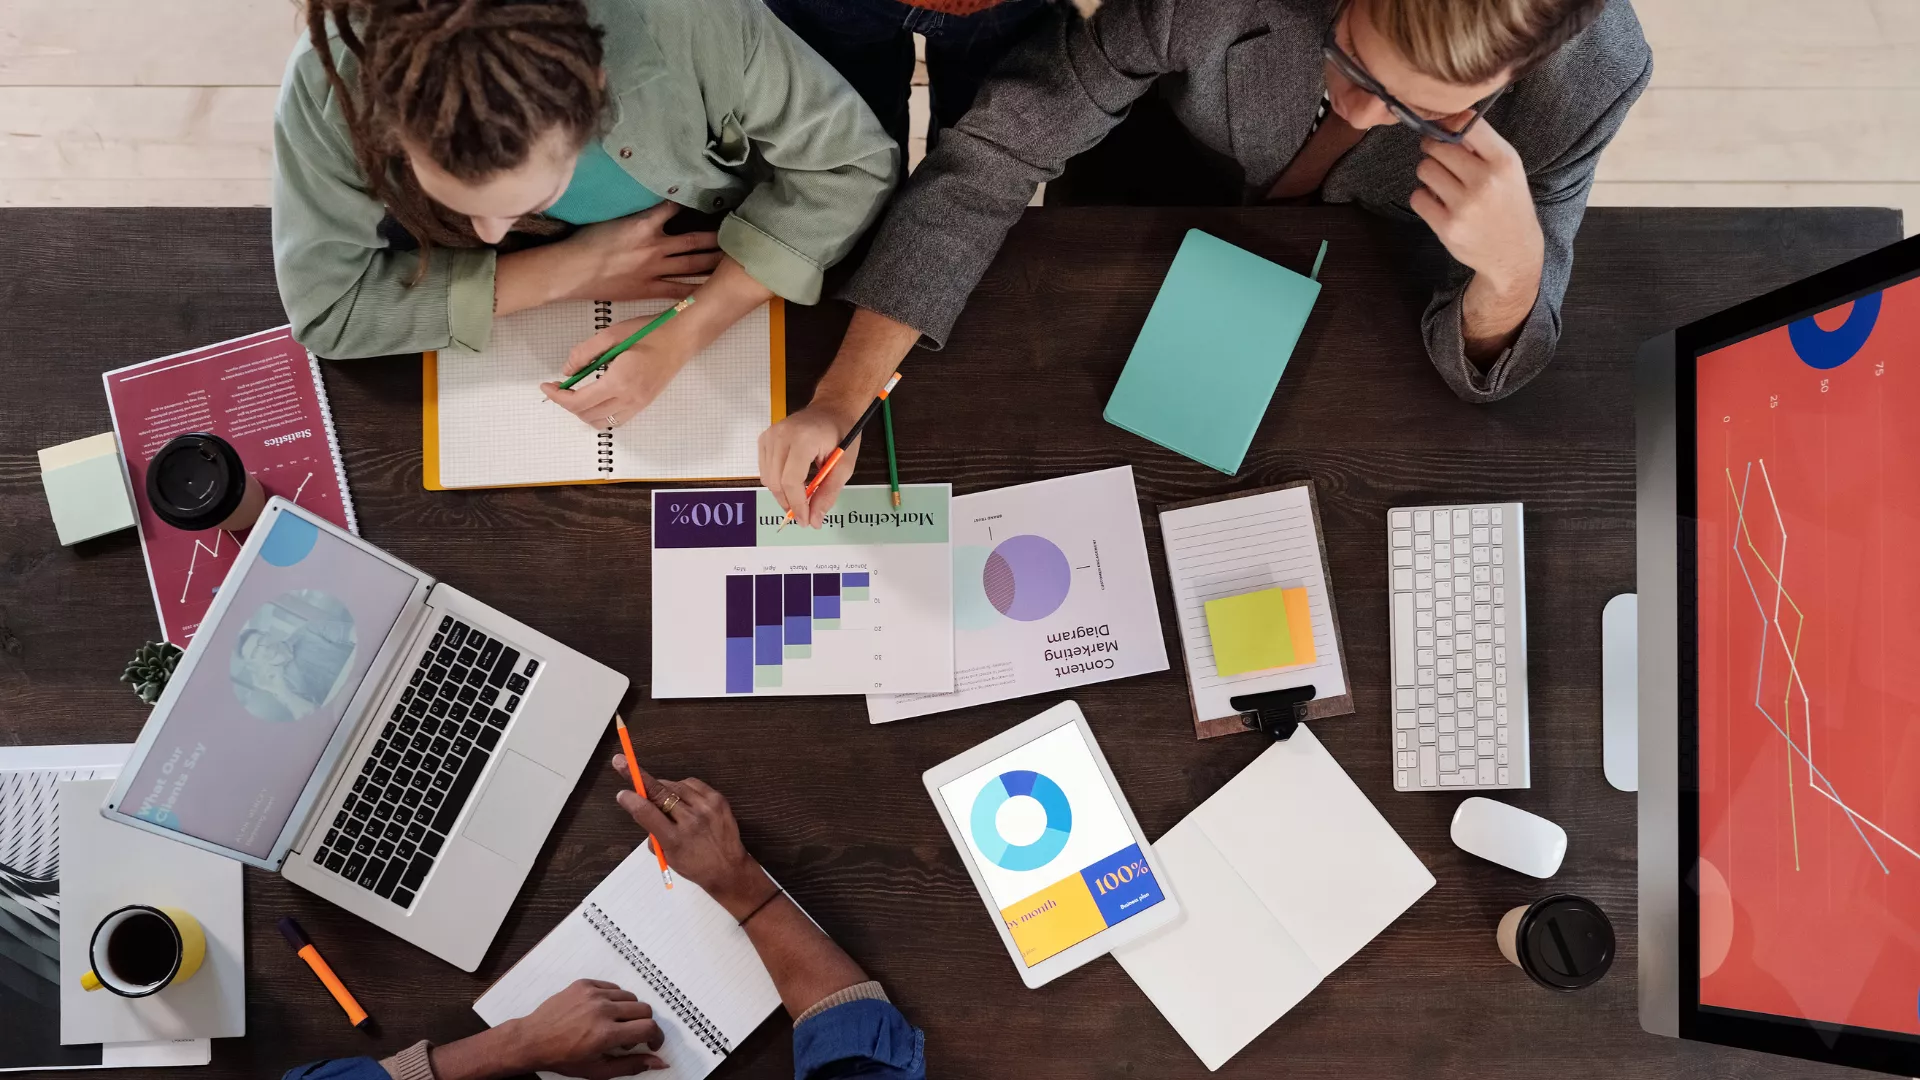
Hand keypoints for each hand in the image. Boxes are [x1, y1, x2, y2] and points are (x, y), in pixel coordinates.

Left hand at [501, 979, 666, 1077]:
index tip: (652, 1042)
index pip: (648, 1028)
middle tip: (629, 1037)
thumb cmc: (562, 1058)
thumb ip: (632, 1065)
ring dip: (628, 1012)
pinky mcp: (585, 985)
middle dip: (643, 1025)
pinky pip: (613, 987)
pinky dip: (613, 1000)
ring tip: (613, 1024)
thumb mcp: (598, 1070)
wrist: (533, 1040)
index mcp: (606, 1034)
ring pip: (630, 997)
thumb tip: (658, 1062)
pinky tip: (601, 1012)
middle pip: (644, 1009)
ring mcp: (593, 995)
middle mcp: (602, 1011)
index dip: (656, 1037)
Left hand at [541, 317, 691, 428]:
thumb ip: (585, 352)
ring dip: (583, 412)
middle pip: (586, 415)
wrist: (681, 338)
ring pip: (601, 423)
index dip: (557, 397)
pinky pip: (616, 421)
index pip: (578, 401)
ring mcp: (638, 404)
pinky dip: (600, 415)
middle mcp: (628, 399)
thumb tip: (568, 371)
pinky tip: (596, 398)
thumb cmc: (649, 332)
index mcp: (619, 381)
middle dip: (567, 404)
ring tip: (577, 394)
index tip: (547, 386)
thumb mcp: (611, 334)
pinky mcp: (644, 404)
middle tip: (560, 387)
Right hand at [560, 202, 720, 302]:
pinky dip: (696, 289)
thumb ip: (636, 211)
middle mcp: (655, 246)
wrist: (570, 271)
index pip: (677, 207)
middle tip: (738, 233)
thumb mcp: (612, 216)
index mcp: (644, 223)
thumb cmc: (585, 241)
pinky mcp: (648, 289)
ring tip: (733, 259)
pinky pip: (679, 290)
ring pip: (693, 264)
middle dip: (717, 236)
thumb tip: (653, 203)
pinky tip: (712, 289)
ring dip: (714, 261)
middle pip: (695, 239)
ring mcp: (654, 269)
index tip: (713, 199)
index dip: (695, 203)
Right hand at [612, 756, 773, 917]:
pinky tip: (680, 796)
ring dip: (662, 787)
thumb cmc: (695, 865)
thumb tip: (642, 809)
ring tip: (661, 797)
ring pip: (674, 786)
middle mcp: (691, 821)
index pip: (646, 813)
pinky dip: (682, 787)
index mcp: (675, 839)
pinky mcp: (718, 799)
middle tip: (622, 762)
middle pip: (659, 792)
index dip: (631, 800)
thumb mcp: (668, 857)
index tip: (622, 792)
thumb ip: (654, 834)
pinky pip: (692, 783)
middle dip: (638, 776)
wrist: (729, 868)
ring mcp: (706, 808)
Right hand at [758, 404, 860, 527]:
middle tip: (805, 515)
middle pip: (776, 482)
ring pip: (767, 478)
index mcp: (803, 439)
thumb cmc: (842, 433)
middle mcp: (781, 435)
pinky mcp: (764, 438)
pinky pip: (765, 470)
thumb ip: (828, 493)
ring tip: (801, 497)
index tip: (806, 521)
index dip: (797, 504)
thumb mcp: (844, 466)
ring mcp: (769, 435)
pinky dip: (776, 482)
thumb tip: (815, 520)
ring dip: (783, 494)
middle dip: (789, 503)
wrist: (832, 408)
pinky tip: (792, 482)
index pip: (791, 480)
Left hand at [1409, 120, 1543, 300]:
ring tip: (1444, 184)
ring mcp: (1464, 205)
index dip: (1449, 123)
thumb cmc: (1508, 204)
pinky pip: (1417, 197)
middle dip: (1434, 150)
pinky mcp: (1447, 226)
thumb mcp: (1509, 169)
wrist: (1513, 252)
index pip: (1468, 124)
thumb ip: (1482, 145)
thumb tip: (1445, 119)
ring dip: (1429, 174)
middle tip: (1441, 159)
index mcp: (1504, 161)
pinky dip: (1424, 198)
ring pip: (1425, 169)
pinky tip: (1439, 203)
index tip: (1445, 129)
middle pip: (1438, 147)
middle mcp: (1485, 180)